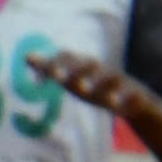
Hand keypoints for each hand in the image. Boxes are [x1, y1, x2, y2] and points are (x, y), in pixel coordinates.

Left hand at [28, 50, 143, 117]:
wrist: (133, 98)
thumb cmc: (94, 87)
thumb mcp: (71, 80)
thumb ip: (51, 69)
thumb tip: (27, 56)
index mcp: (83, 66)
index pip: (66, 57)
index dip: (53, 63)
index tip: (39, 73)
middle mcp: (99, 69)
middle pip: (87, 64)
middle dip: (73, 69)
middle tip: (58, 78)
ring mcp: (116, 79)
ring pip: (108, 76)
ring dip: (96, 81)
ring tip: (85, 90)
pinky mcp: (132, 92)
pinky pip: (128, 93)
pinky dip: (121, 97)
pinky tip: (114, 104)